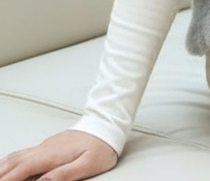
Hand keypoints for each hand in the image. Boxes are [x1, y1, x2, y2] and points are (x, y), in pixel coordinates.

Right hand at [0, 130, 116, 180]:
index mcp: (52, 155)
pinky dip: (10, 162)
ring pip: (16, 156)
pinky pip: (22, 153)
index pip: (21, 170)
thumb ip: (65, 174)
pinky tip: (8, 166)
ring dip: (2, 167)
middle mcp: (45, 148)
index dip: (6, 180)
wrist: (108, 124)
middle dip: (1, 174)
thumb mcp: (89, 164)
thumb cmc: (102, 146)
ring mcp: (45, 145)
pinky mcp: (48, 145)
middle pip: (13, 162)